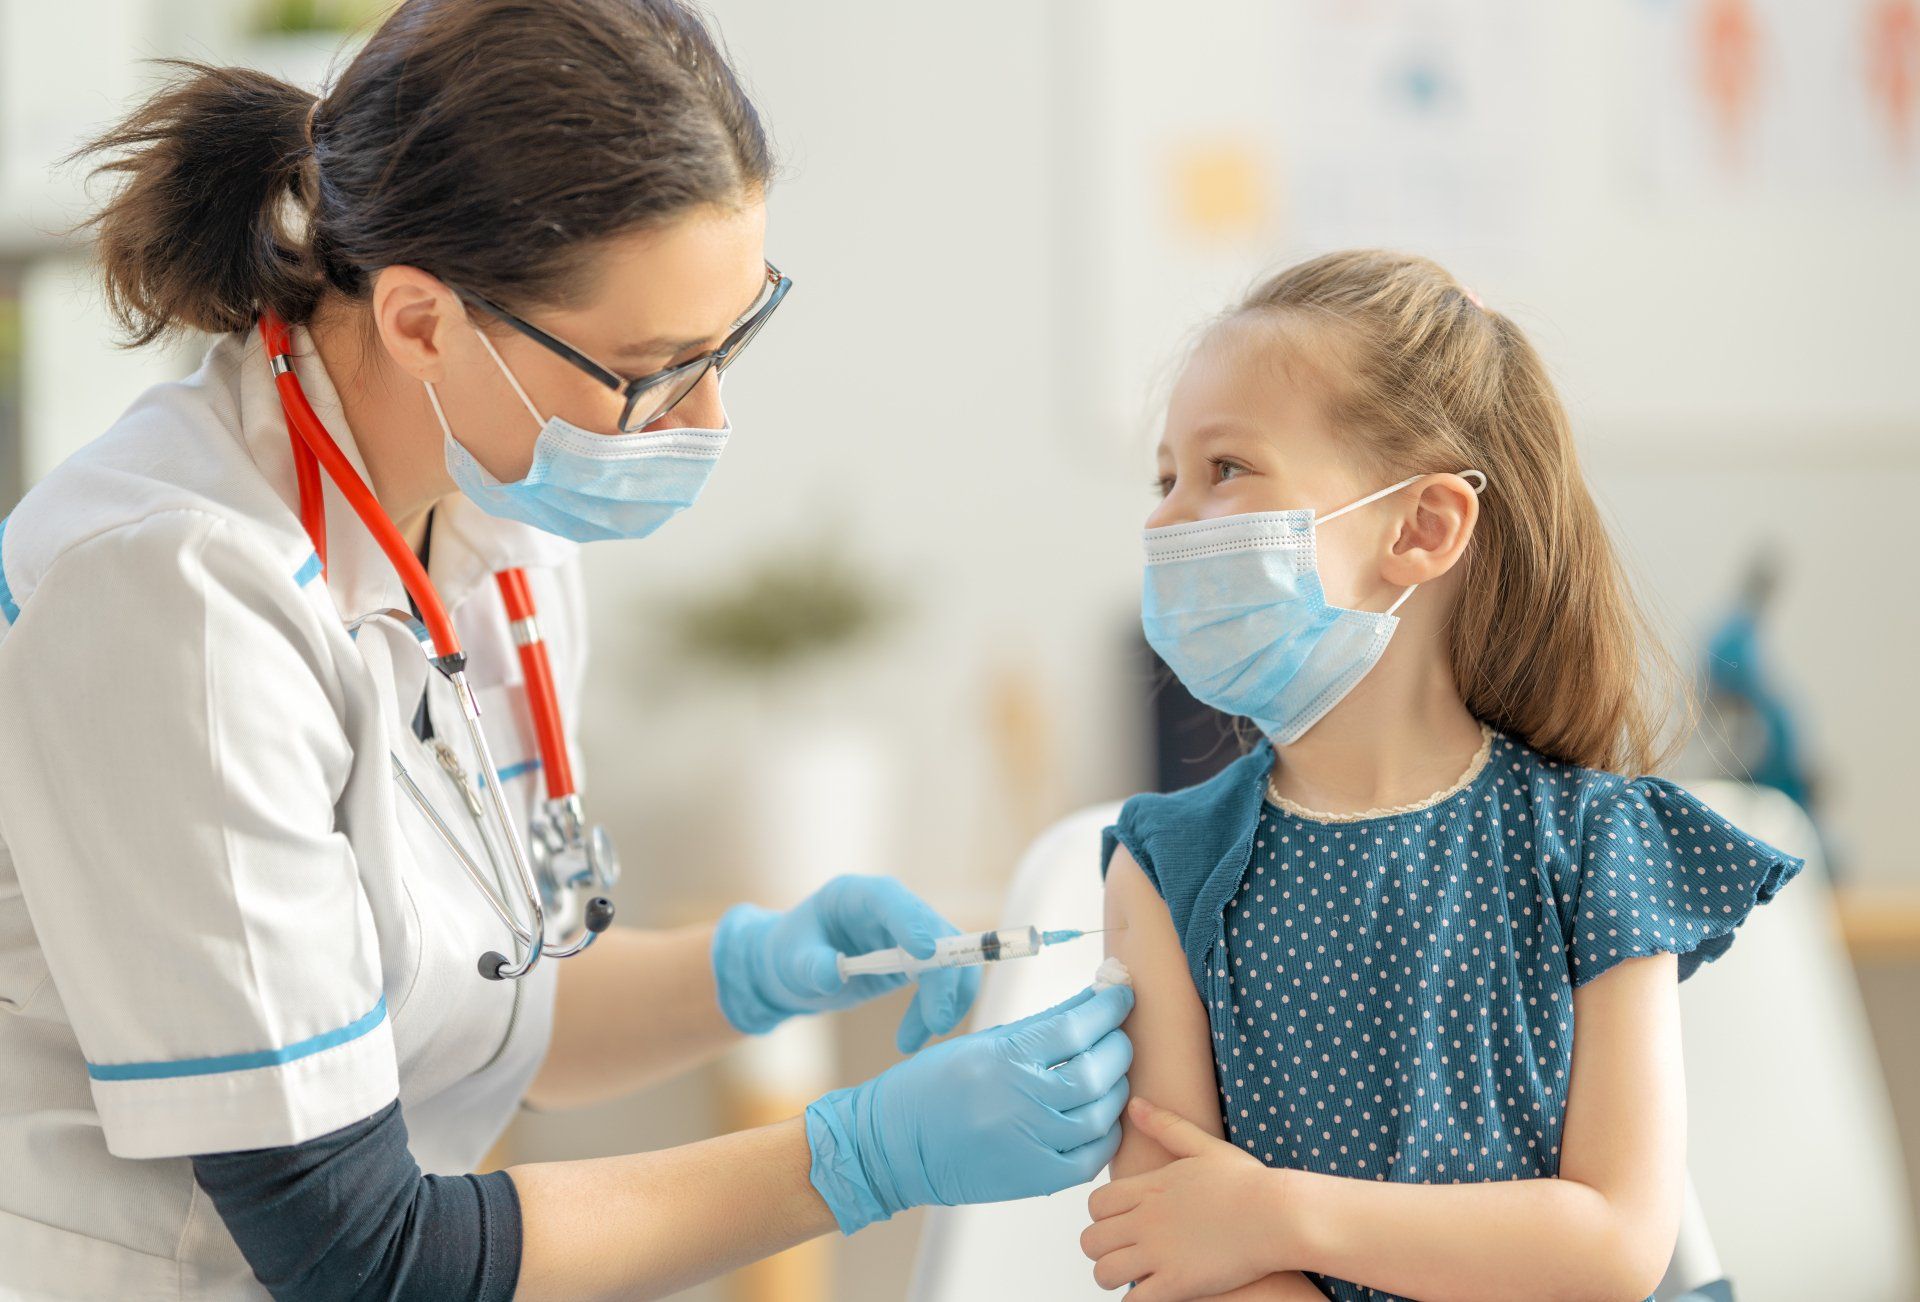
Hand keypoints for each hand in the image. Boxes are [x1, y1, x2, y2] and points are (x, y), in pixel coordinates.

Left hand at [711, 875, 980, 1050]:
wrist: (796, 969)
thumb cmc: (790, 953)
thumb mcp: (791, 959)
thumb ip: (811, 965)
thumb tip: (834, 976)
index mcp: (858, 896)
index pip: (892, 899)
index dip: (911, 922)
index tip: (924, 952)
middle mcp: (892, 909)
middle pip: (936, 932)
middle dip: (943, 977)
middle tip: (937, 1022)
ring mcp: (908, 934)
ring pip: (950, 959)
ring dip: (945, 1000)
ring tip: (917, 1038)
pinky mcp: (917, 962)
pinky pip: (941, 982)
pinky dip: (936, 1009)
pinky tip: (913, 1037)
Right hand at [805, 984, 1134, 1233]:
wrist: (892, 1148)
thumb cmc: (931, 1088)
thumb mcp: (981, 1042)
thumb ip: (1041, 1024)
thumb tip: (1090, 1000)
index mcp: (1004, 1058)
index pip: (1076, 1026)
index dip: (1109, 1006)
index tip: (1121, 993)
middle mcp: (1021, 1101)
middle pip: (1096, 1069)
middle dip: (1118, 1045)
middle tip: (1118, 1032)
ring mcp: (1030, 1145)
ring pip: (1101, 1113)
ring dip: (1116, 1088)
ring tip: (1111, 1072)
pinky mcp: (1034, 1180)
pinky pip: (1091, 1157)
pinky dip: (1106, 1134)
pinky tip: (1101, 1116)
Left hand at [1082, 1097, 1293, 1300]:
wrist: (1278, 1216)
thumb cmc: (1248, 1183)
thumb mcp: (1204, 1146)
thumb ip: (1165, 1125)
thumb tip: (1135, 1104)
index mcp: (1149, 1188)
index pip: (1096, 1205)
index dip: (1101, 1217)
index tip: (1118, 1223)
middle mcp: (1146, 1220)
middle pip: (1091, 1241)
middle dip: (1101, 1249)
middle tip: (1121, 1252)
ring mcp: (1159, 1253)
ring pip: (1104, 1273)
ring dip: (1112, 1276)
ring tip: (1132, 1276)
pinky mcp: (1177, 1284)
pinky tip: (1151, 1294)